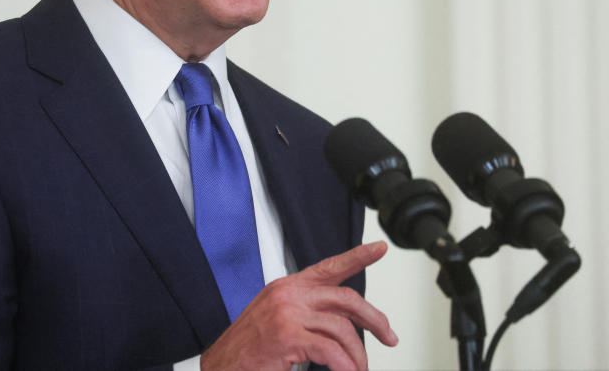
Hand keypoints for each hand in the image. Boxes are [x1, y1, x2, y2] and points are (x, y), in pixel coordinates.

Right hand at [200, 241, 397, 370]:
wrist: (219, 367)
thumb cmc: (248, 349)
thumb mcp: (278, 320)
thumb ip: (307, 313)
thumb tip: (341, 323)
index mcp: (288, 287)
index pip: (330, 267)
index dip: (358, 257)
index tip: (379, 249)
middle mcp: (289, 294)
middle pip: (346, 299)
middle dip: (374, 319)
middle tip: (389, 335)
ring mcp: (287, 314)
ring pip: (342, 328)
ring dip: (357, 355)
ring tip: (358, 369)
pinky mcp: (287, 336)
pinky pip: (329, 350)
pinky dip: (344, 365)